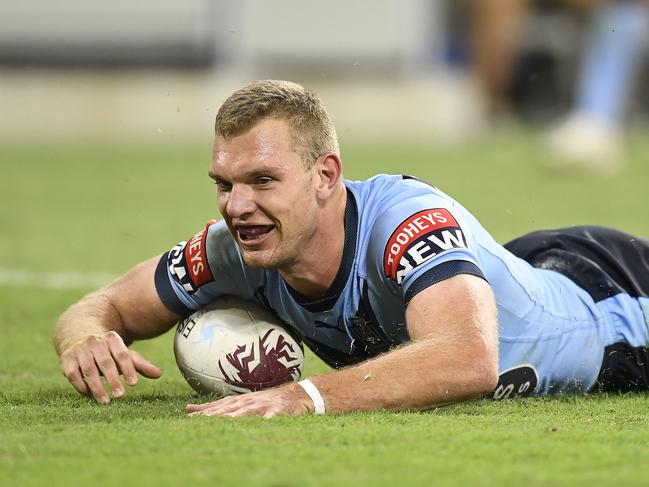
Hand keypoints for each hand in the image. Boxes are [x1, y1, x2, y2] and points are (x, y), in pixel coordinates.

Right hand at [59, 331, 161, 403]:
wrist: (78, 336)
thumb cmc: (107, 351)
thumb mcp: (123, 354)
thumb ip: (139, 364)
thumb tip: (159, 374)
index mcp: (112, 338)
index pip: (122, 354)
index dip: (128, 369)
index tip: (134, 384)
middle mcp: (95, 342)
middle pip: (105, 362)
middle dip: (113, 380)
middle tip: (121, 396)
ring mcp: (79, 350)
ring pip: (88, 369)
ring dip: (97, 387)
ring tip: (106, 401)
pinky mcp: (66, 359)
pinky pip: (73, 374)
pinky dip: (80, 385)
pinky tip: (89, 395)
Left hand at [186, 383, 313, 417]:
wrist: (298, 394)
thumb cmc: (267, 400)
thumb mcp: (243, 402)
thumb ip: (219, 406)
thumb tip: (189, 410)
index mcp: (241, 401)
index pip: (219, 405)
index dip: (205, 410)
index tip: (189, 414)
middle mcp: (250, 402)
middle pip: (230, 408)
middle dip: (216, 413)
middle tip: (201, 419)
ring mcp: (264, 406)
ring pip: (249, 411)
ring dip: (237, 415)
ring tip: (226, 421)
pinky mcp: (279, 411)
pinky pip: (273, 416)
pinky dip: (268, 419)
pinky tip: (264, 422)